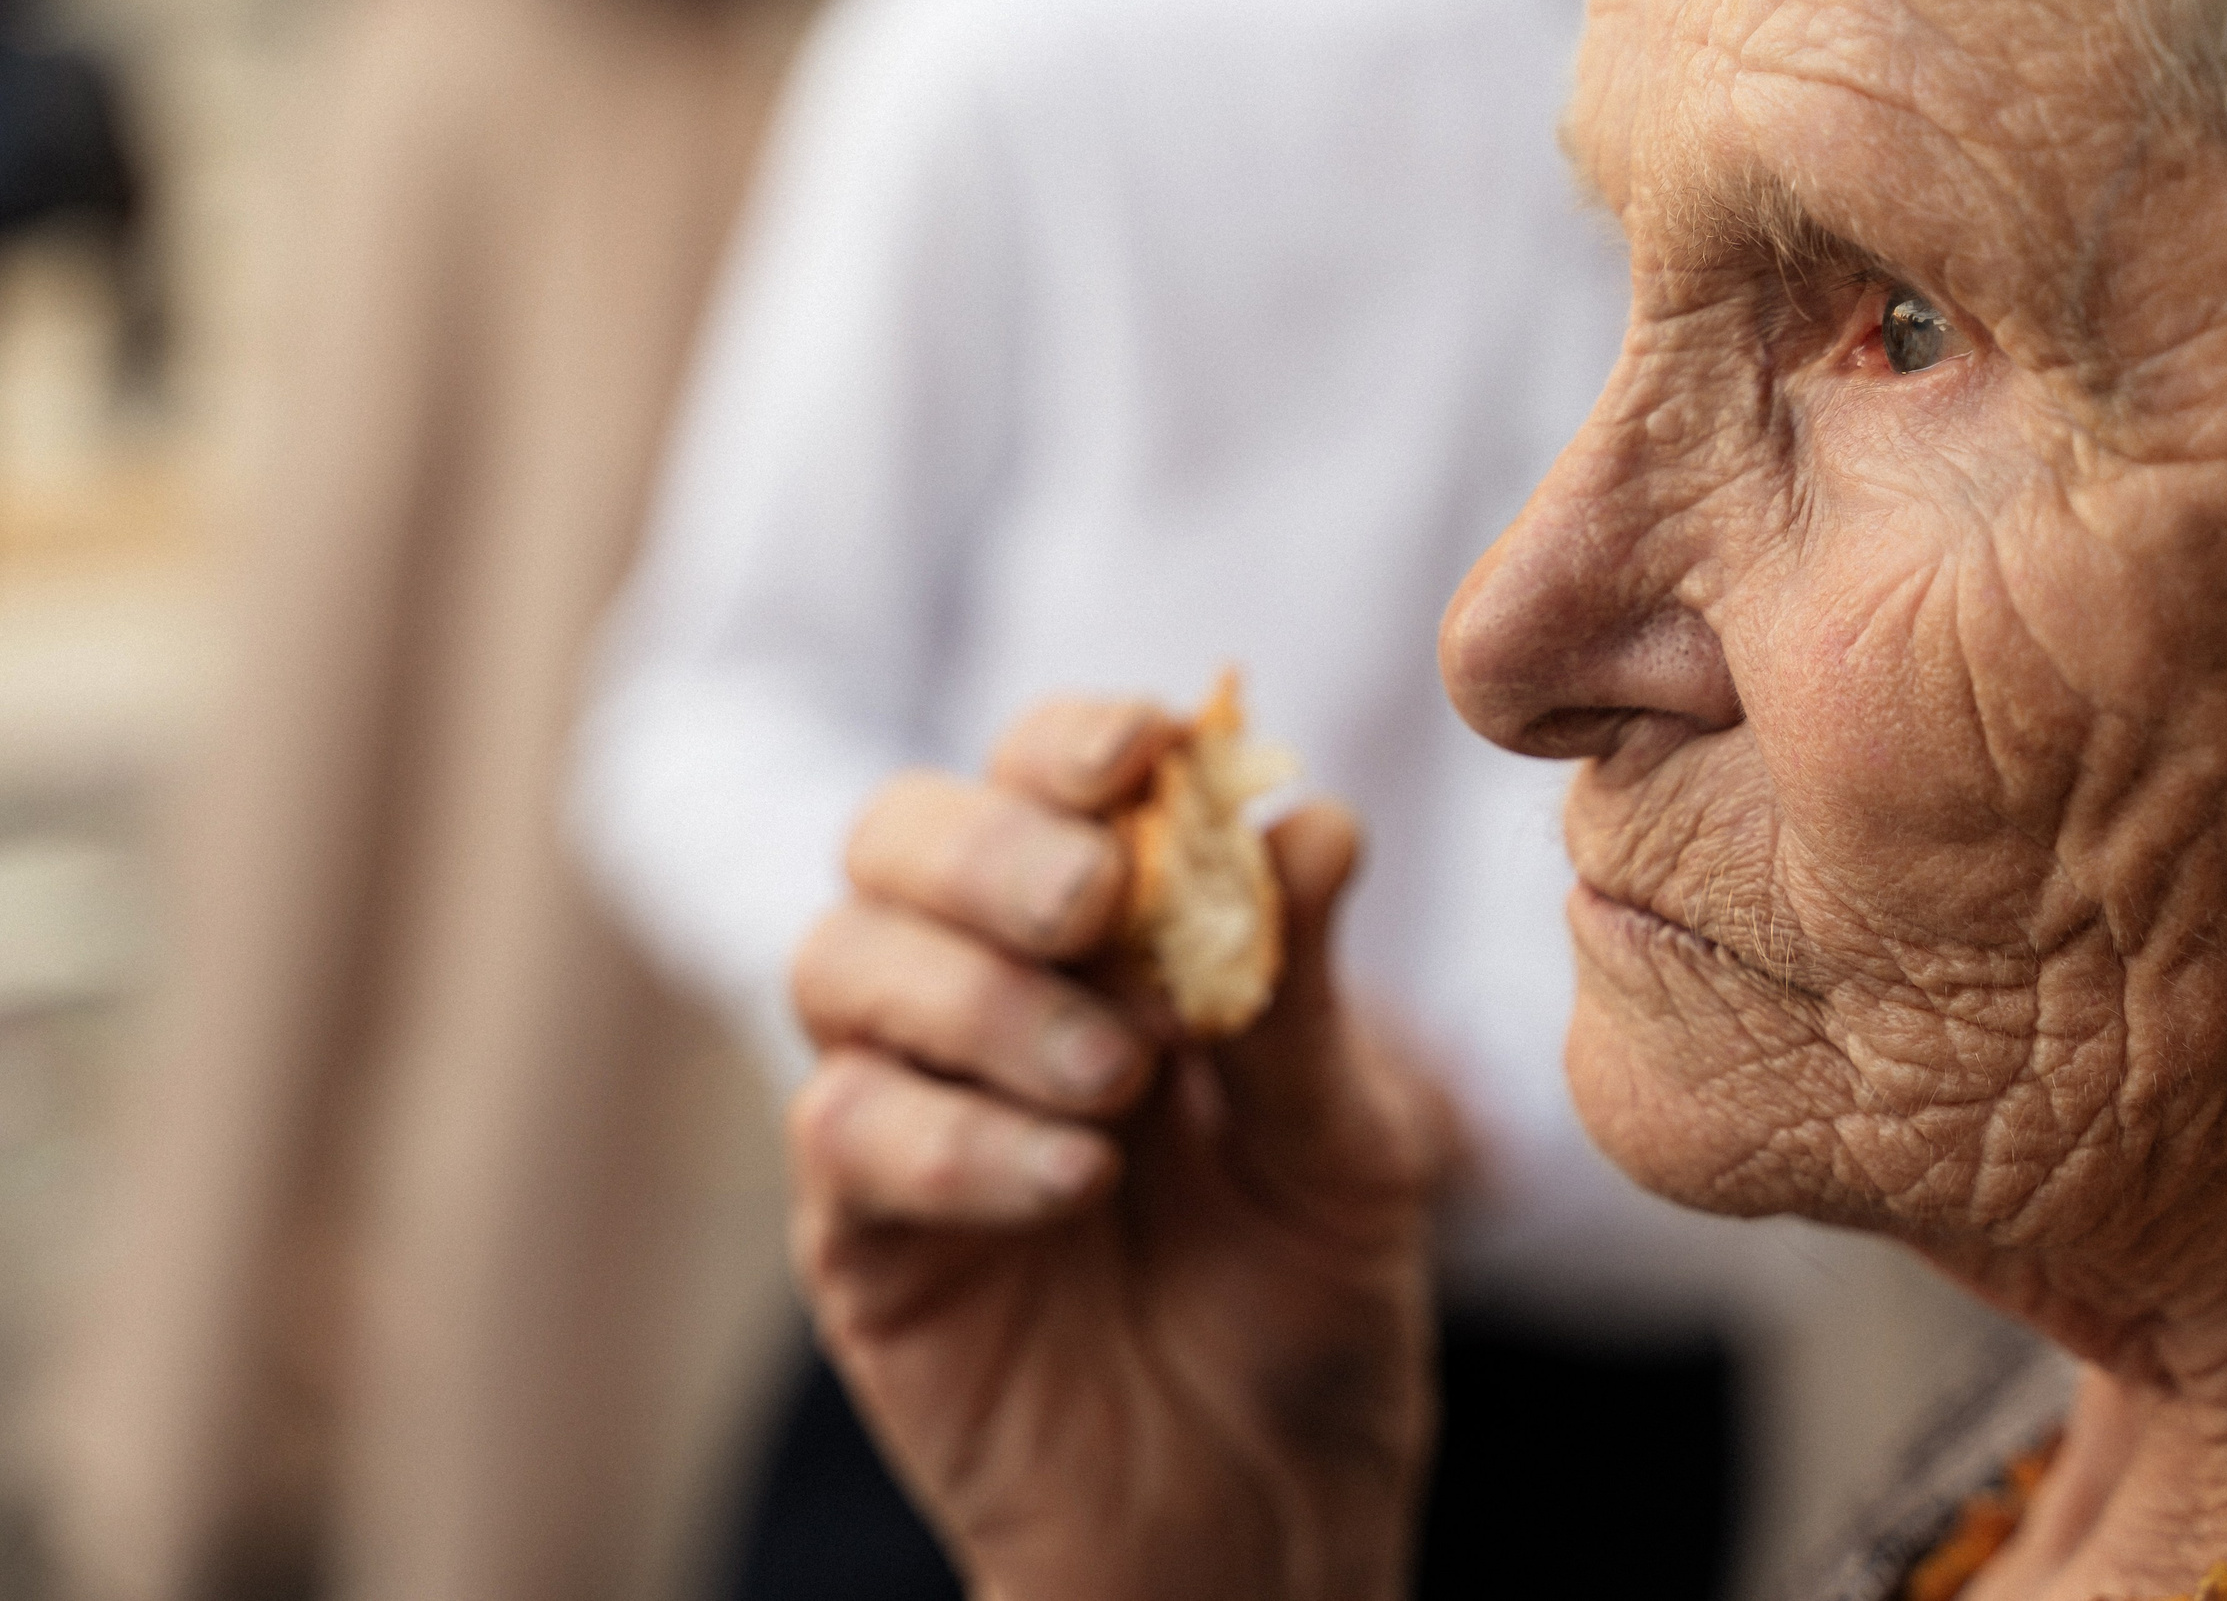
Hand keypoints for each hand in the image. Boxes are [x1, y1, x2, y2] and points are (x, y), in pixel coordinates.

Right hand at [786, 697, 1446, 1600]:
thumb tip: (1310, 817)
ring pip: (840, 964)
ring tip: (1119, 1077)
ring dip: (976, 996)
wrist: (1261, 1522)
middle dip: (992, 849)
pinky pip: (842, 1133)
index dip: (1070, 745)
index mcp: (1108, 942)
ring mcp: (910, 1110)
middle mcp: (986, 997)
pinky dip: (954, 1138)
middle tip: (1097, 901)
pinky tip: (1073, 1181)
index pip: (1039, 783)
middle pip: (898, 840)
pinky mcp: (862, 1236)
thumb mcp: (1345, 1149)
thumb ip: (1305, 998)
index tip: (1144, 750)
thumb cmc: (1309, 1310)